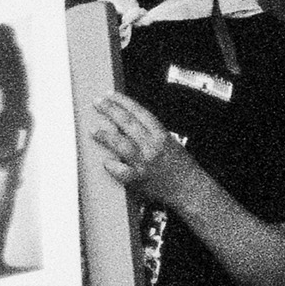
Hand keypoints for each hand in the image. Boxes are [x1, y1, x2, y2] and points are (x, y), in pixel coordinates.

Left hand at [88, 92, 193, 208]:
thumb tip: (126, 123)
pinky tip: (105, 161)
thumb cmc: (181, 167)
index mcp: (161, 135)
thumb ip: (151, 133)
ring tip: (94, 129)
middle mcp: (152, 146)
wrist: (190, 190)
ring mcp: (145, 163)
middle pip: (127, 123)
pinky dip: (112, 166)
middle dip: (110, 110)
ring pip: (122, 144)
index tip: (111, 96)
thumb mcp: (170, 143)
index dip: (122, 102)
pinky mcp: (139, 180)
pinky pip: (121, 171)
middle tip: (97, 103)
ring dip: (106, 136)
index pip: (138, 112)